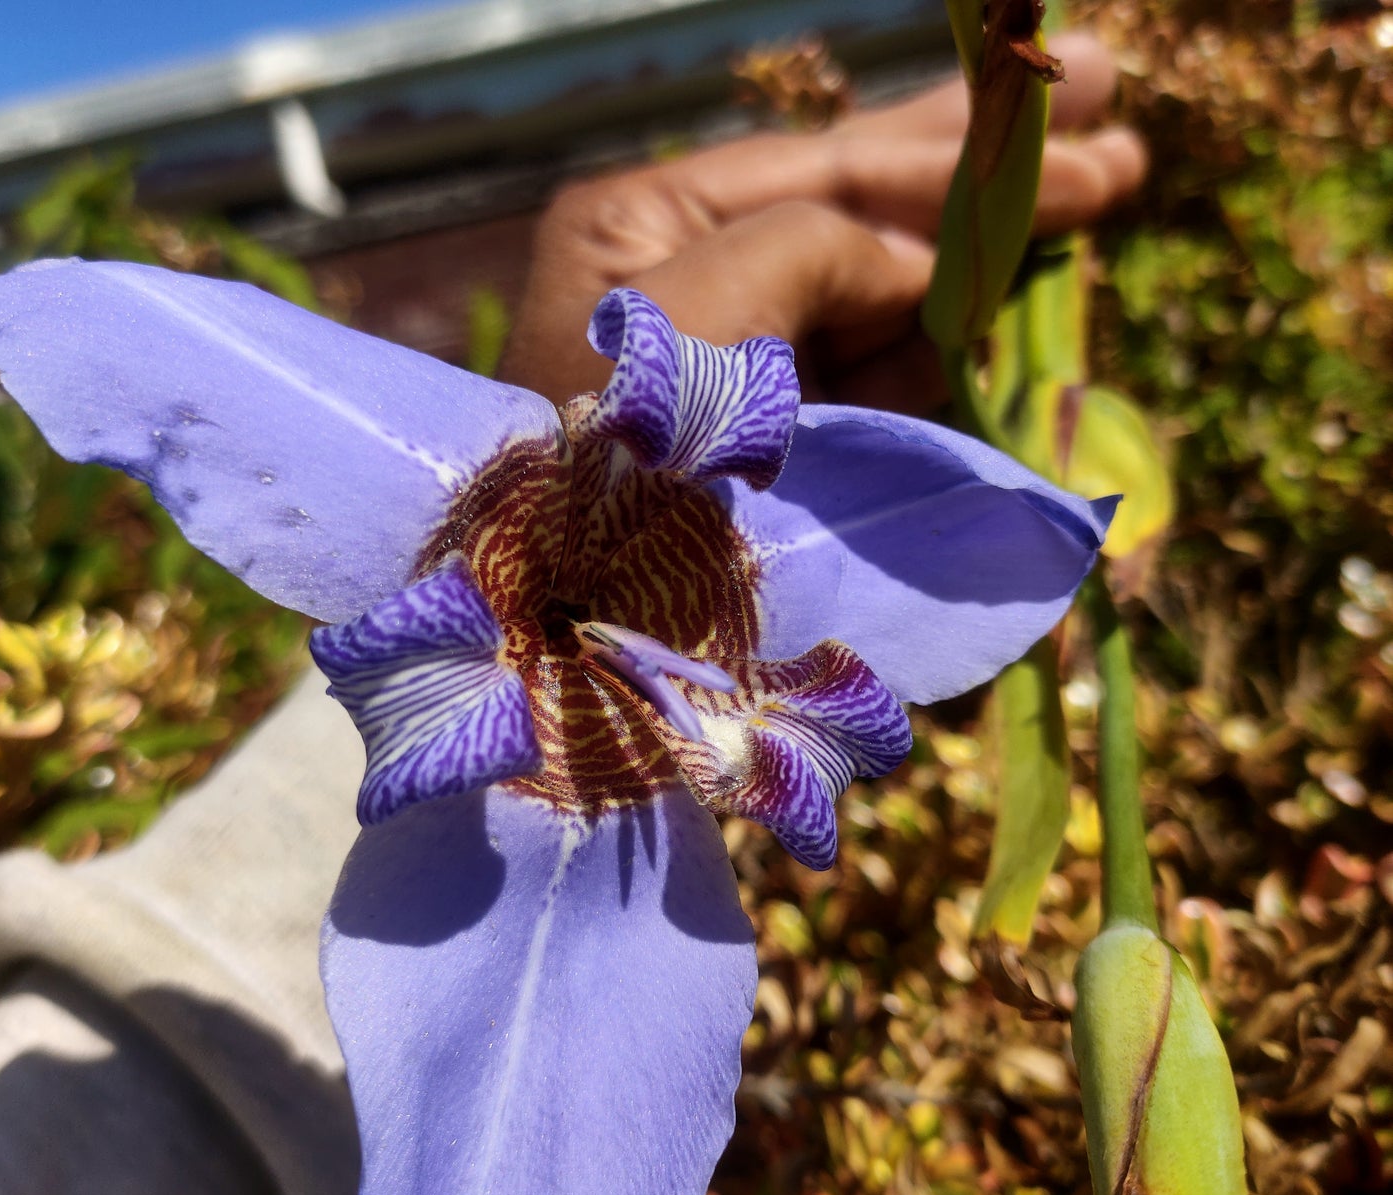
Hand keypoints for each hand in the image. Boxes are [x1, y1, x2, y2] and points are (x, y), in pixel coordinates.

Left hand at [499, 33, 1144, 413]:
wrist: (580, 612)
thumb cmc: (618, 449)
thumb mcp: (707, 311)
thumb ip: (819, 242)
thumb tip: (918, 264)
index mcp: (651, 224)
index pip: (825, 166)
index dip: (950, 142)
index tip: (1075, 111)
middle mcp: (698, 282)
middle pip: (864, 206)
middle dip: (982, 165)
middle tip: (1106, 91)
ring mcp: (745, 370)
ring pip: (884, 290)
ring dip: (985, 245)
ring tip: (1103, 179)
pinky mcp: (781, 447)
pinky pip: (881, 375)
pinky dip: (951, 341)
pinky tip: (1021, 298)